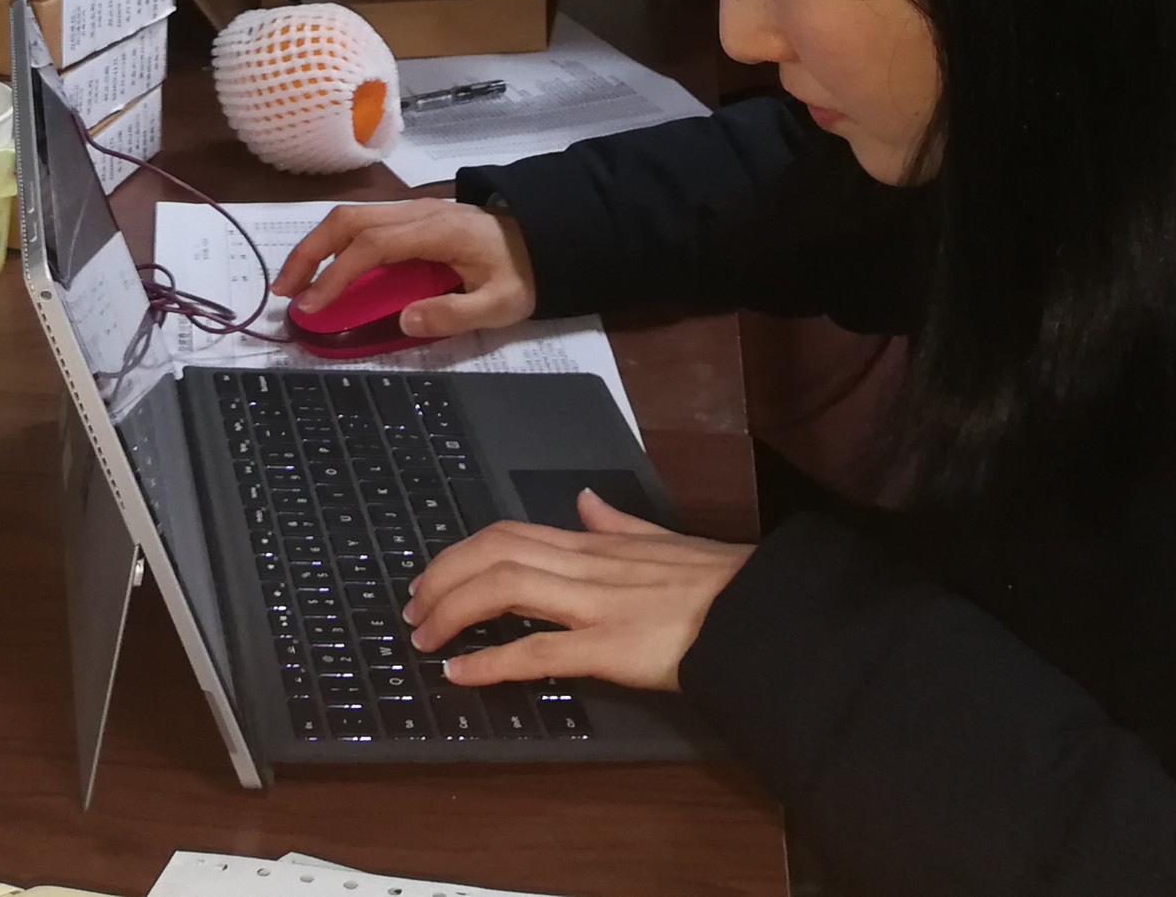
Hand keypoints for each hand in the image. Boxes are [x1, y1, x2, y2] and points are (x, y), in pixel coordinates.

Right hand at [267, 199, 535, 341]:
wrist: (543, 238)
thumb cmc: (521, 272)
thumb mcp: (500, 303)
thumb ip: (454, 313)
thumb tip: (404, 320)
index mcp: (436, 230)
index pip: (373, 245)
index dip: (337, 273)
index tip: (313, 305)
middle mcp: (416, 212)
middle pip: (349, 219)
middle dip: (310, 252)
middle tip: (283, 291)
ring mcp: (411, 211)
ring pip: (350, 217)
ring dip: (316, 246)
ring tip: (293, 284)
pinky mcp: (410, 219)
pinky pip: (363, 225)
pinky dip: (334, 245)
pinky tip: (324, 271)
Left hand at [407, 492, 754, 693]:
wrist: (763, 613)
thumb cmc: (721, 582)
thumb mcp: (664, 540)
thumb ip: (619, 525)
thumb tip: (586, 501)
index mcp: (596, 544)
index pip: (509, 534)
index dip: (460, 554)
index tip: (431, 579)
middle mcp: (587, 565)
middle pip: (494, 553)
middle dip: (442, 578)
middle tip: (412, 611)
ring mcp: (597, 605)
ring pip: (505, 588)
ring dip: (452, 611)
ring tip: (423, 638)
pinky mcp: (611, 649)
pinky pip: (538, 652)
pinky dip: (490, 662)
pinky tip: (459, 675)